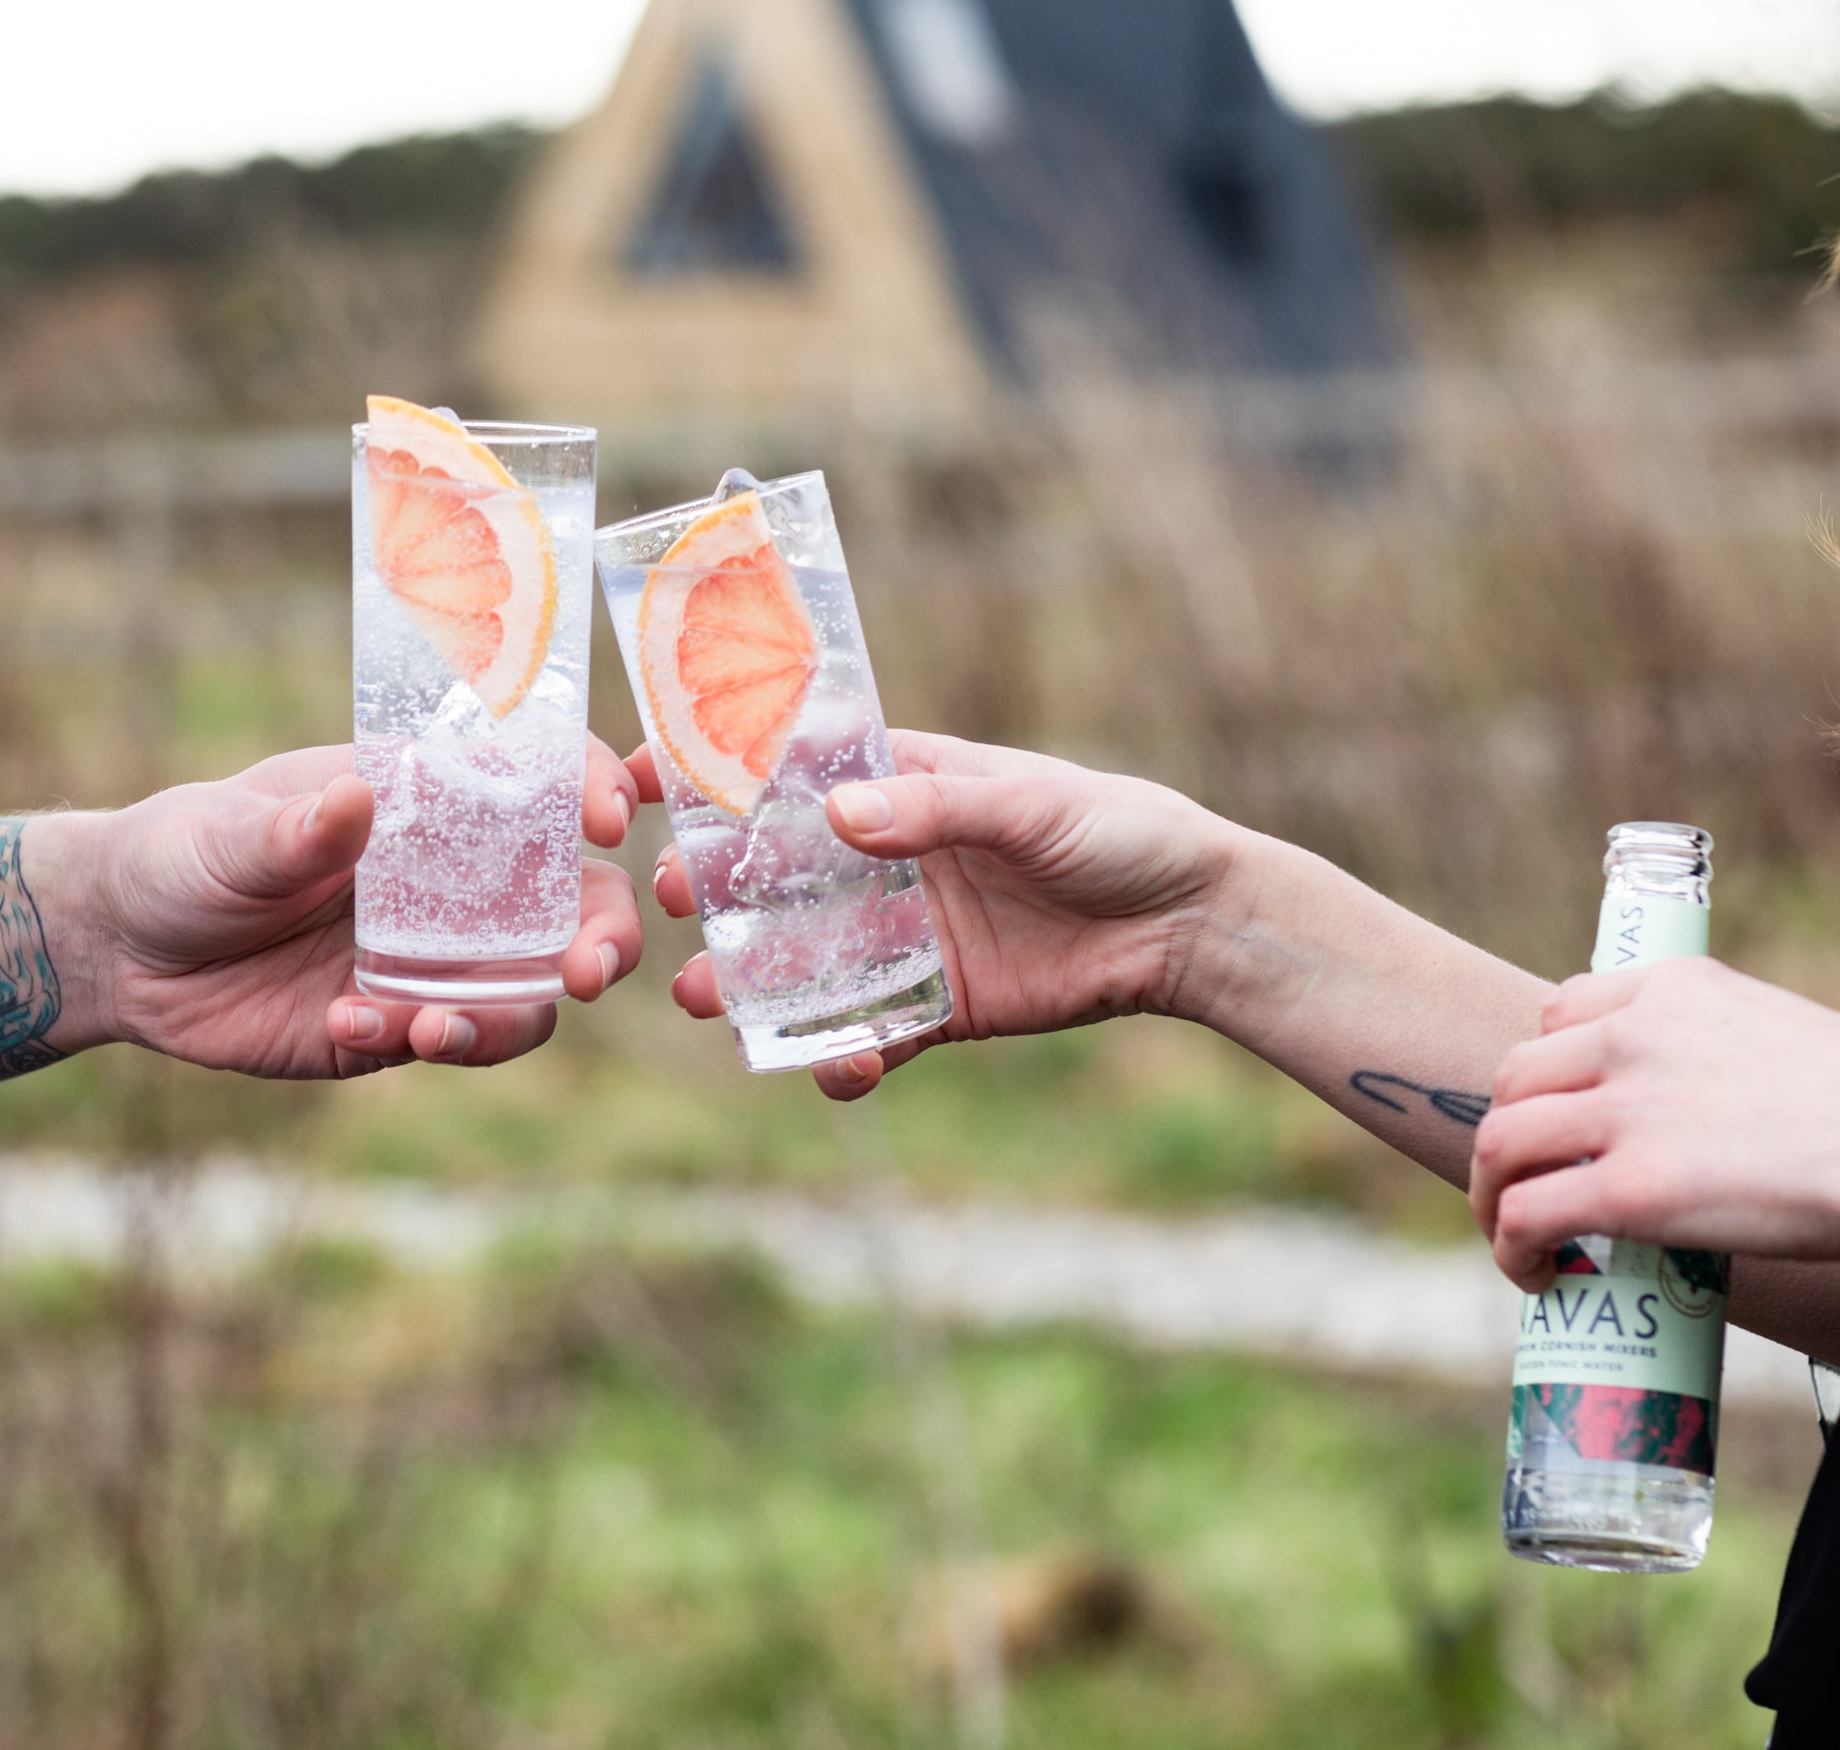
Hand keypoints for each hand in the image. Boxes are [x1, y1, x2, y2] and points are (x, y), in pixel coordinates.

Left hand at [54, 740, 645, 1076]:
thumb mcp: (225, 835)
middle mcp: (454, 879)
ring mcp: (436, 959)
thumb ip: (291, 829)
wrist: (123, 954)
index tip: (607, 817)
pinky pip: (451, 1040)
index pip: (543, 779)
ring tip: (430, 1028)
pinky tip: (345, 1023)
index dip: (595, 788)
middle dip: (603, 938)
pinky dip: (421, 1040)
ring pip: (530, 995)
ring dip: (507, 1017)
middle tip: (586, 972)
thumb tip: (357, 797)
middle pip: (577, 905)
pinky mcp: (401, 1024)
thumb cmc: (182, 855)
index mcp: (428, 799)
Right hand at [639, 731, 1241, 1099]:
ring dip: (749, 982)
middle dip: (715, 889)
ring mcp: (906, 935)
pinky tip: (831, 1068)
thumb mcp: (1031, 805)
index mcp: (900, 783)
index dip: (713, 772)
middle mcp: (888, 859)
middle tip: (676, 903)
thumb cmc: (1119, 831)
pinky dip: (840, 1055)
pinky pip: (870, 1032)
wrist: (1195, 925)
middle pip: (776, 874)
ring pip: (804, 960)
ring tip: (703, 1000)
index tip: (644, 781)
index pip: (789, 770)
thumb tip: (841, 816)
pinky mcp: (937, 1005)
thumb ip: (937, 807)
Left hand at [1471, 958, 1839, 1289]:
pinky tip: (1537, 1275)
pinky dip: (1511, 1247)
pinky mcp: (1633, 1187)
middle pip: (1515, 1075)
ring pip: (1501, 1140)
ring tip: (1517, 1237)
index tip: (1559, 1113)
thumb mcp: (1787, 1039)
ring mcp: (1628, 1110)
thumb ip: (1722, 1059)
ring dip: (1492, 1193)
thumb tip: (1710, 1119)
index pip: (1562, 1011)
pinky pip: (1528, 1213)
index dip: (1546, 1070)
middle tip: (1525, 1183)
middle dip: (1507, 1134)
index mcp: (1676, 988)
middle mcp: (1635, 1036)